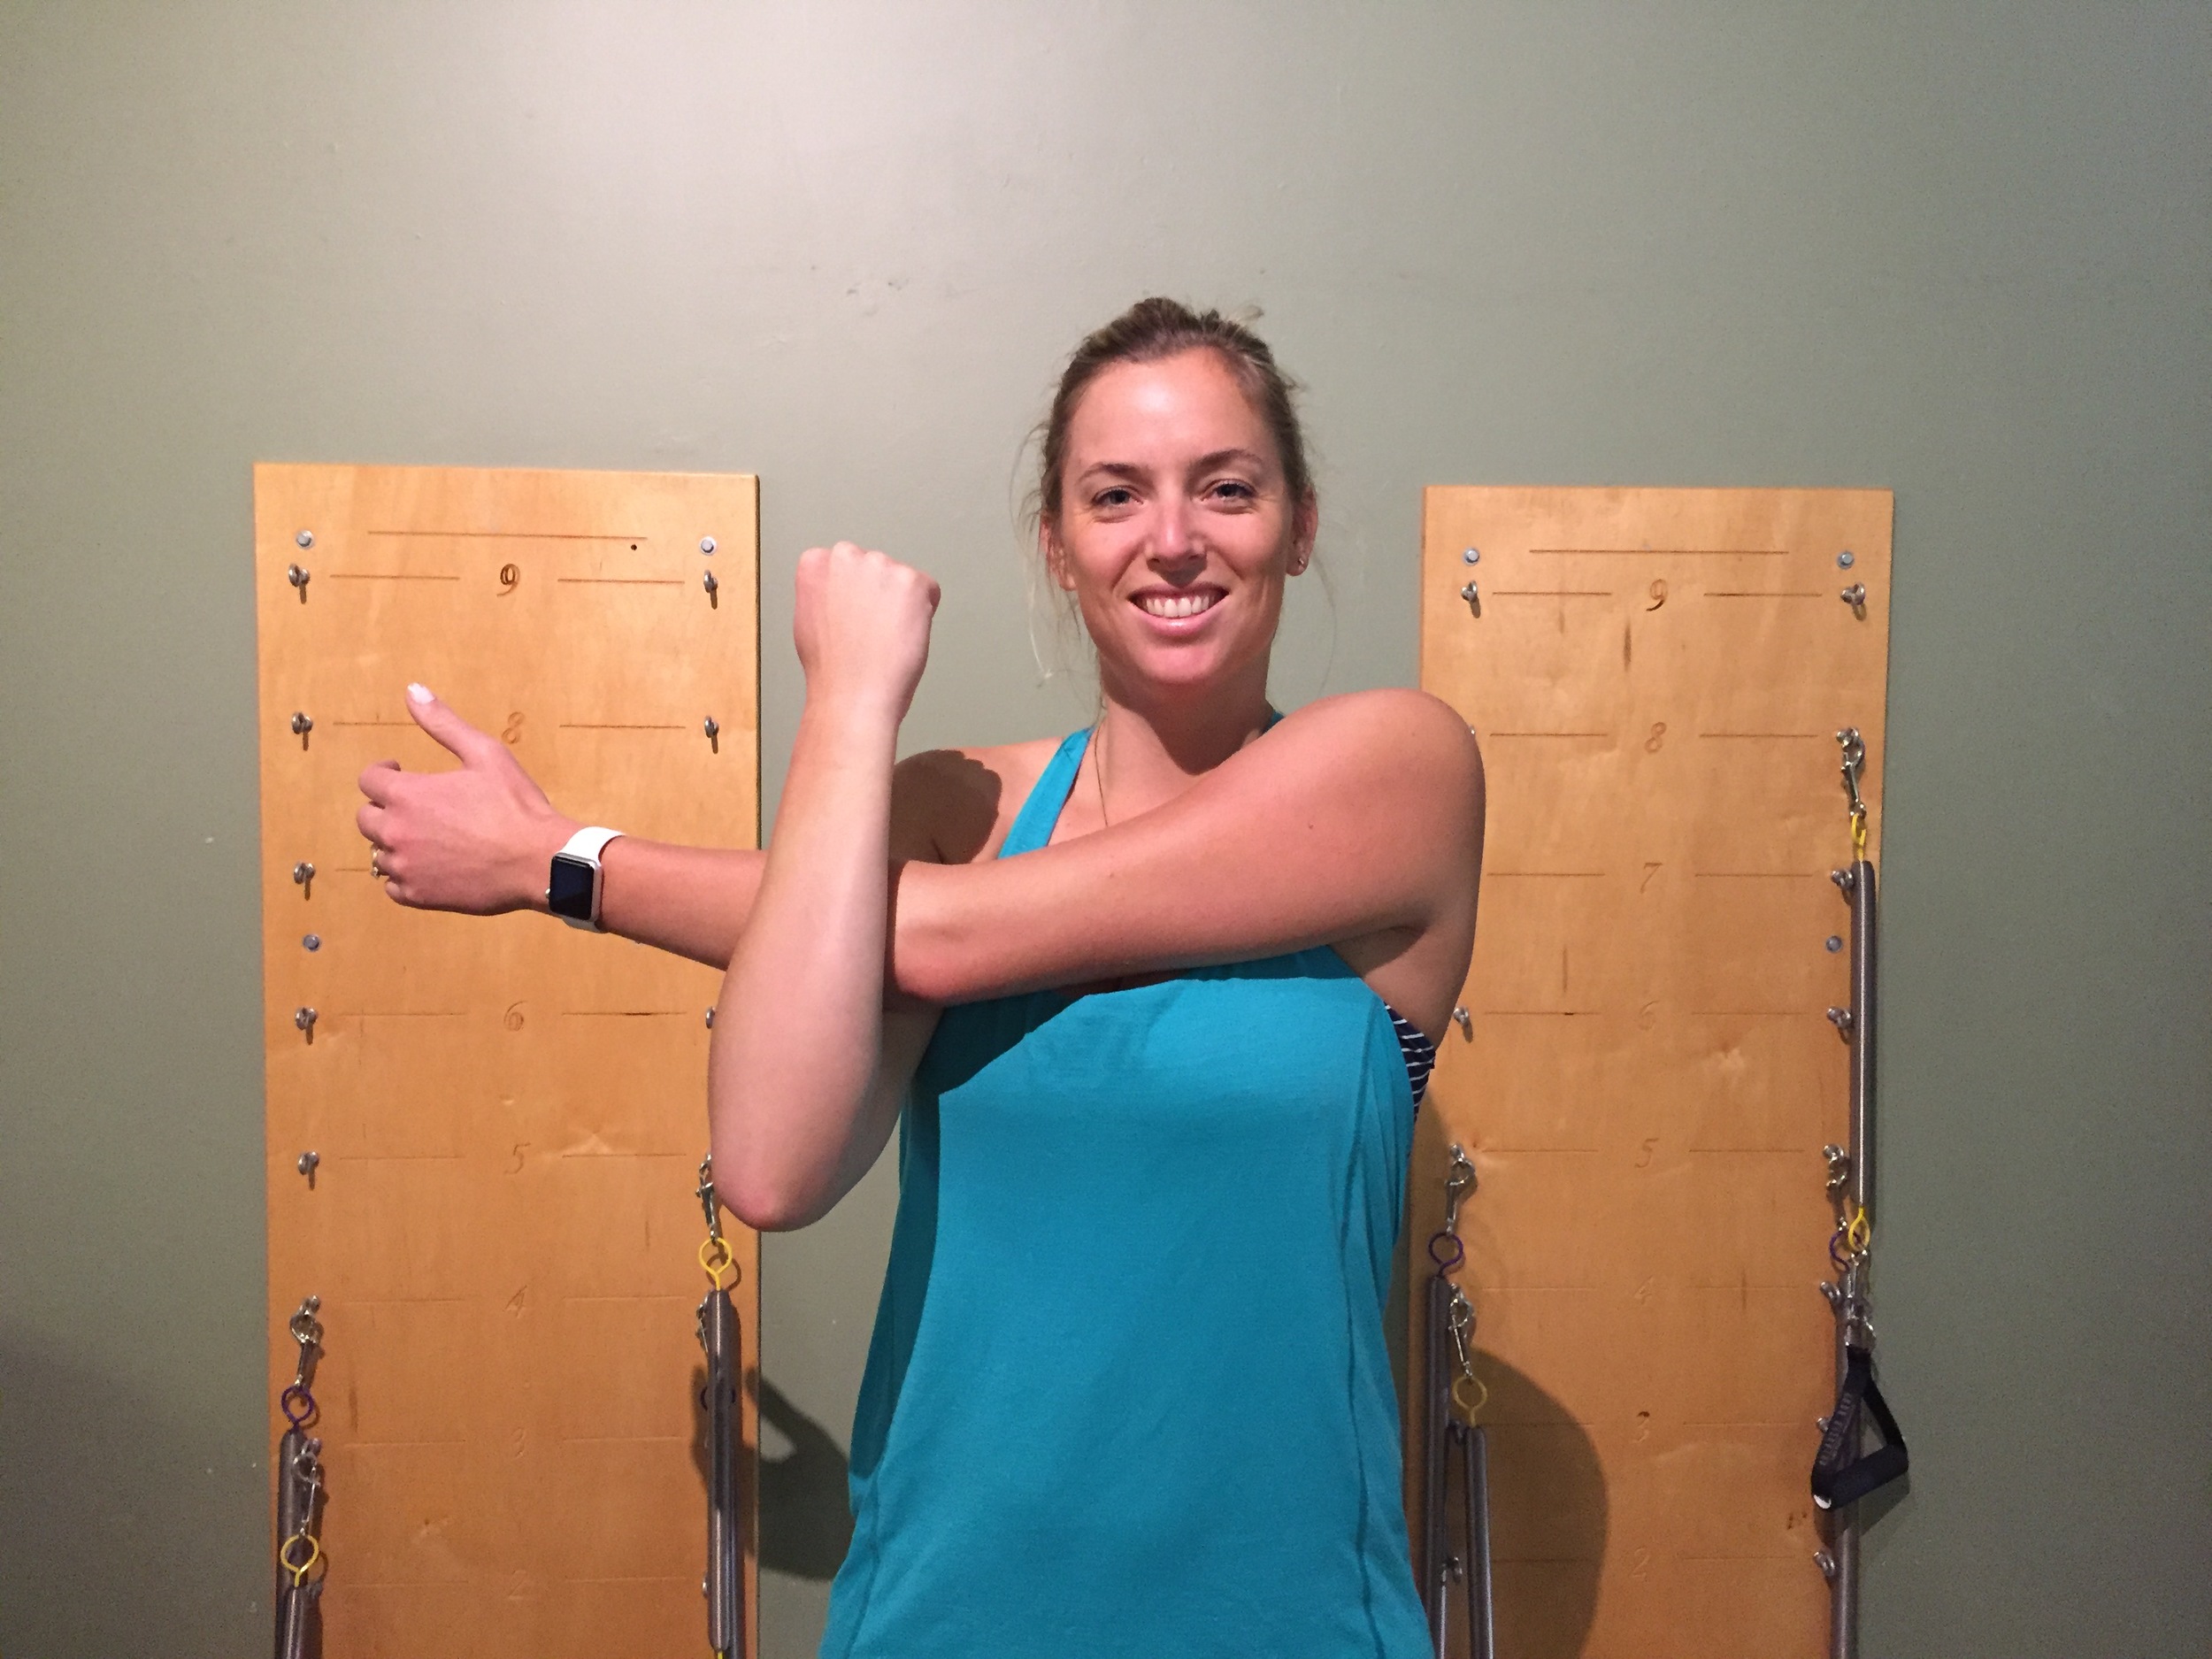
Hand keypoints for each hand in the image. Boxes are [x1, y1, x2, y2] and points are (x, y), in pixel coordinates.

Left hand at [355, 685, 576, 912]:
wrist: (539, 861)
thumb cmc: (515, 806)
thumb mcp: (484, 753)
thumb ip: (443, 723)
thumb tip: (413, 691)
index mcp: (407, 794)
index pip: (368, 780)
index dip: (383, 773)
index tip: (401, 772)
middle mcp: (396, 831)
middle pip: (366, 819)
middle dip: (385, 808)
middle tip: (414, 807)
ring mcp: (406, 867)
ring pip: (378, 854)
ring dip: (395, 843)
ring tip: (425, 838)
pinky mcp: (419, 896)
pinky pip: (393, 887)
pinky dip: (405, 876)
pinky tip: (429, 866)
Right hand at [793, 541, 940, 725]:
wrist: (851, 693)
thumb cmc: (830, 668)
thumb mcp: (810, 616)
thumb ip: (826, 592)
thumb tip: (843, 589)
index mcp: (816, 562)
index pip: (846, 564)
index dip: (853, 595)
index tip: (850, 617)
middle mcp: (845, 555)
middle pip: (876, 568)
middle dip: (879, 593)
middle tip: (870, 630)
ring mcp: (879, 565)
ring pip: (902, 579)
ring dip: (901, 603)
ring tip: (884, 637)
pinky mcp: (910, 581)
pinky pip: (929, 591)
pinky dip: (924, 612)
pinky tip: (903, 635)